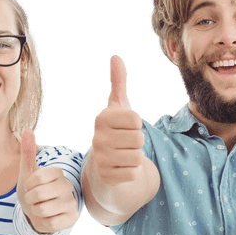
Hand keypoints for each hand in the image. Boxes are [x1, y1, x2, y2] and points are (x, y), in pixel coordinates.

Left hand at [17, 129, 77, 233]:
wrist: (37, 212)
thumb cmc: (32, 190)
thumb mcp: (27, 172)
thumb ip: (28, 152)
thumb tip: (28, 130)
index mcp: (57, 172)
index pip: (37, 177)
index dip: (28, 185)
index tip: (30, 186)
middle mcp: (67, 185)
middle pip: (38, 194)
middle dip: (30, 199)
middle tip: (34, 199)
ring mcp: (72, 202)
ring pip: (43, 210)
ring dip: (36, 212)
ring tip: (40, 208)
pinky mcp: (72, 217)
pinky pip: (50, 223)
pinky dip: (44, 222)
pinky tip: (48, 217)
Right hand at [91, 56, 145, 184]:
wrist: (104, 163)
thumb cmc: (116, 130)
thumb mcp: (118, 107)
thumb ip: (118, 82)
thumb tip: (116, 57)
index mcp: (101, 119)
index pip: (136, 120)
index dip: (137, 125)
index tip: (126, 127)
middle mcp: (97, 138)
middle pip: (139, 138)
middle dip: (138, 142)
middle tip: (126, 143)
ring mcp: (100, 159)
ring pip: (138, 156)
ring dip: (137, 157)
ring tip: (125, 155)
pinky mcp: (107, 177)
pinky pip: (134, 173)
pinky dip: (133, 172)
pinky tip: (122, 168)